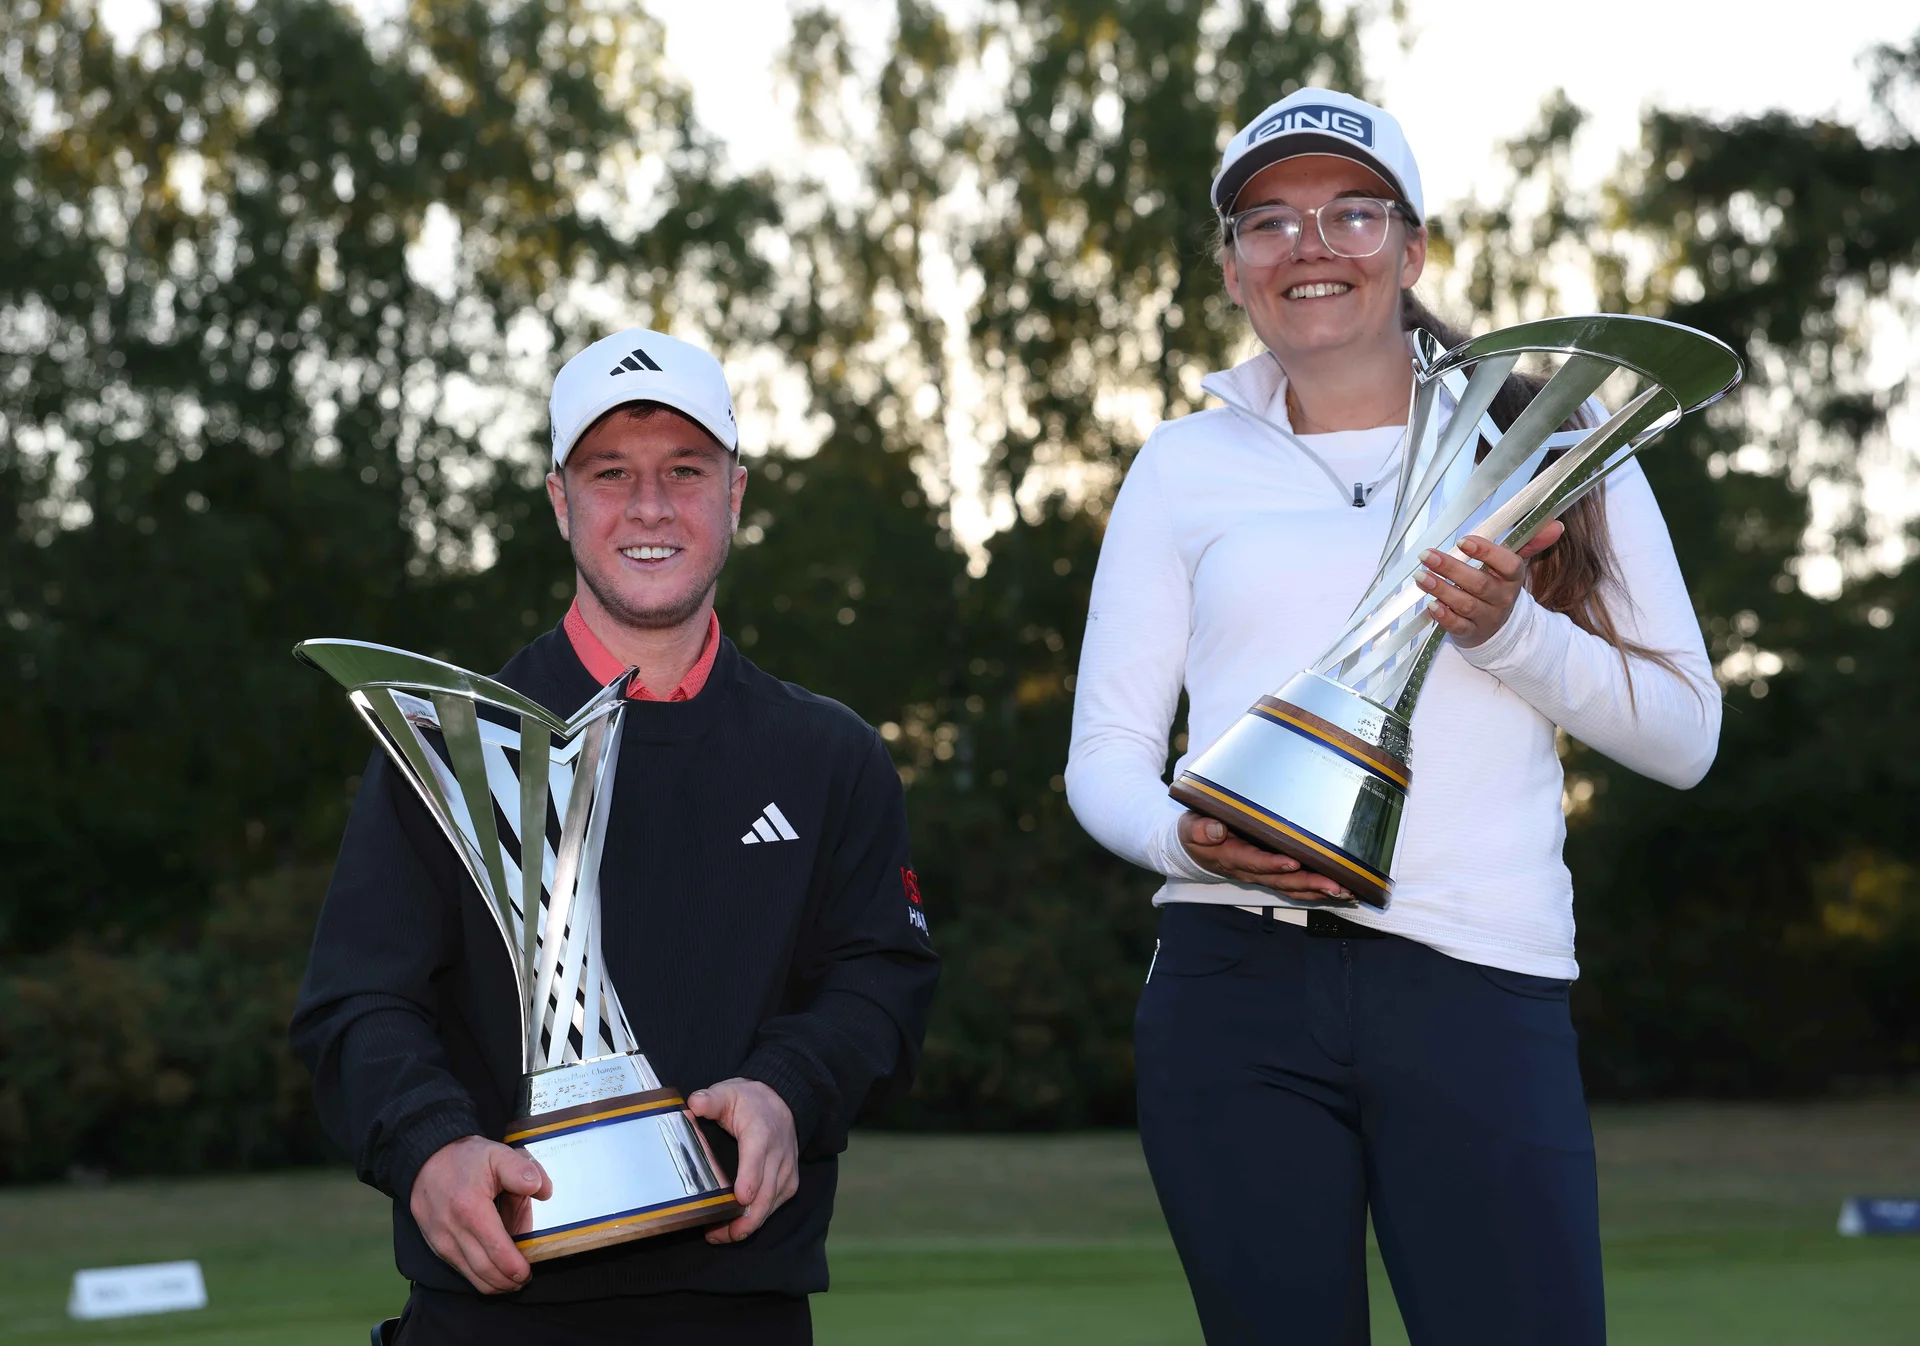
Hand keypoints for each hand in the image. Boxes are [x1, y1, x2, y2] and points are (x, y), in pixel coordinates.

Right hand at [409, 1135, 550, 1293]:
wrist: (426, 1159)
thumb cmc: (466, 1158)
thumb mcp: (497, 1154)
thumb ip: (522, 1170)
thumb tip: (543, 1190)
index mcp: (470, 1207)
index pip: (496, 1248)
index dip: (514, 1266)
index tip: (528, 1272)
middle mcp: (452, 1229)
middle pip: (483, 1269)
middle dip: (506, 1281)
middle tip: (524, 1280)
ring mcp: (440, 1240)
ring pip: (470, 1275)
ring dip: (492, 1284)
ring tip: (511, 1281)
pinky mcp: (435, 1245)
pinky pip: (458, 1268)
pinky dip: (477, 1276)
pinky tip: (492, 1273)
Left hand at [688, 1078, 798, 1244]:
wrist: (782, 1101)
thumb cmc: (750, 1101)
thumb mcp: (729, 1092)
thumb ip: (711, 1099)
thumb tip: (694, 1103)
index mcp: (761, 1133)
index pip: (757, 1158)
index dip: (750, 1179)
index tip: (740, 1198)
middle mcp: (778, 1154)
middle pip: (766, 1191)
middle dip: (746, 1218)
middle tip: (720, 1234)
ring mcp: (786, 1170)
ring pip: (771, 1203)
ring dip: (749, 1223)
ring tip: (722, 1236)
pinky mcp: (789, 1181)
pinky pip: (776, 1204)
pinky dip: (759, 1219)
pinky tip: (738, 1228)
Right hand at [1178, 811, 1351, 899]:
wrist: (1195, 848)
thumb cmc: (1196, 832)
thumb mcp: (1190, 827)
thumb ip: (1200, 829)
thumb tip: (1215, 829)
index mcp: (1230, 857)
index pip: (1252, 862)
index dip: (1272, 864)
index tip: (1293, 863)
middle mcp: (1249, 871)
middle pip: (1280, 881)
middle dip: (1308, 884)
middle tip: (1335, 886)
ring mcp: (1262, 875)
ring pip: (1291, 887)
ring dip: (1318, 891)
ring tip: (1345, 892)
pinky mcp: (1272, 874)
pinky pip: (1295, 887)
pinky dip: (1317, 891)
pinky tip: (1340, 890)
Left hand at [1416, 521, 1563, 648]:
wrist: (1498, 628)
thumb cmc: (1498, 586)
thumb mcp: (1513, 565)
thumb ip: (1529, 542)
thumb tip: (1557, 524)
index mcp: (1513, 577)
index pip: (1508, 564)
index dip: (1487, 552)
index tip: (1463, 541)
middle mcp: (1502, 598)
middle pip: (1479, 583)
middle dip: (1452, 568)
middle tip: (1427, 555)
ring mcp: (1487, 617)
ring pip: (1465, 604)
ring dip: (1442, 590)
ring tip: (1421, 576)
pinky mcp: (1470, 633)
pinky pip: (1458, 626)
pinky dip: (1444, 616)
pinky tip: (1430, 605)